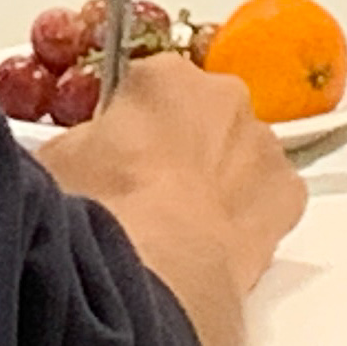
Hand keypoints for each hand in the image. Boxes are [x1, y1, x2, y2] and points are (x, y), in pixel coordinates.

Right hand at [44, 53, 303, 345]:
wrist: (160, 270)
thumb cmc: (105, 210)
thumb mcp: (59, 160)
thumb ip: (80, 142)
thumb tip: (79, 155)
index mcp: (164, 75)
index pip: (150, 86)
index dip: (133, 124)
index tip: (121, 155)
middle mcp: (223, 94)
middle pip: (202, 113)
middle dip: (183, 144)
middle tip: (150, 191)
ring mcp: (262, 142)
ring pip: (241, 152)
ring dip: (221, 177)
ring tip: (184, 225)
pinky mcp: (288, 193)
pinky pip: (272, 195)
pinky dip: (253, 213)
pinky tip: (220, 241)